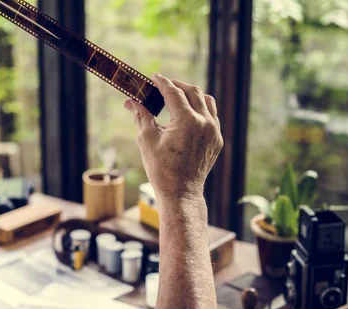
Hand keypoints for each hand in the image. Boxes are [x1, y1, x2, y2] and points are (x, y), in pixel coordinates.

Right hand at [124, 73, 222, 201]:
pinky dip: (200, 110)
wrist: (181, 193)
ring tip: (177, 97)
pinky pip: (212, 117)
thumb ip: (141, 116)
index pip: (174, 93)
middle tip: (164, 85)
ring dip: (192, 95)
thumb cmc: (161, 169)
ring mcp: (214, 132)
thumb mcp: (147, 140)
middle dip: (177, 86)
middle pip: (193, 92)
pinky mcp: (217, 140)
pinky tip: (187, 114)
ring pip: (207, 102)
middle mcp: (205, 123)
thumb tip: (130, 101)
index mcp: (187, 122)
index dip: (163, 82)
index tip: (154, 76)